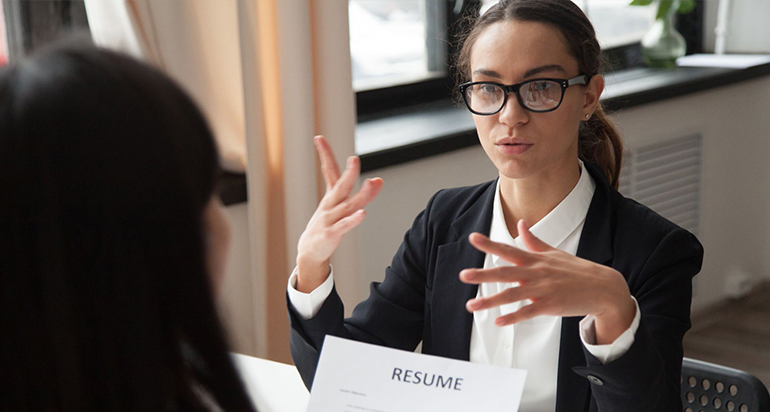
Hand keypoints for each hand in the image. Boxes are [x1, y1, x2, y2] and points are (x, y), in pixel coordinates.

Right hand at [295, 136, 382, 292]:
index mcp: (331, 196)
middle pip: (340, 186)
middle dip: (349, 173)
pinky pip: (344, 226)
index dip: (324, 154)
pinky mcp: (331, 234)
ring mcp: (329, 219)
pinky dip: (353, 220)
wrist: (310, 250)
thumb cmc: (327, 225)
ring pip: (347, 205)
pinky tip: (363, 214)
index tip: (318, 138)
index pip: (328, 171)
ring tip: (372, 183)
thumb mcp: (341, 207)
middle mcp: (330, 205)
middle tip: (354, 159)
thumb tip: (378, 180)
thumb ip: (360, 193)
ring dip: (360, 195)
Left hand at [459, 220, 635, 343]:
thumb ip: (533, 241)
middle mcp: (536, 273)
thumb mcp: (554, 252)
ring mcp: (543, 290)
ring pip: (512, 295)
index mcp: (535, 259)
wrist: (603, 288)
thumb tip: (521, 224)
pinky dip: (513, 317)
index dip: (490, 244)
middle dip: (483, 274)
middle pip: (505, 272)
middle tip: (463, 275)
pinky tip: (498, 321)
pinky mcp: (550, 306)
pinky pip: (528, 312)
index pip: (508, 249)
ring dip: (490, 300)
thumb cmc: (577, 270)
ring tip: (471, 305)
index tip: (473, 238)